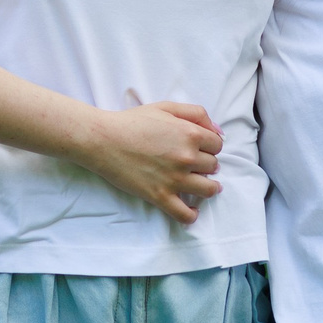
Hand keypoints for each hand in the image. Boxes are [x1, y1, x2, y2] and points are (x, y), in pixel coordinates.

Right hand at [77, 102, 224, 223]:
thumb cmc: (132, 121)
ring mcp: (174, 179)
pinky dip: (192, 215)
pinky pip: (185, 214)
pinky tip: (191, 211)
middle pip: (213, 167)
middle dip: (206, 165)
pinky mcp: (160, 196)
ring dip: (207, 188)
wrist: (103, 139)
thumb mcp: (166, 107)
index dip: (209, 146)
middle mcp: (187, 157)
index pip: (217, 145)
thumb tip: (219, 132)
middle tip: (193, 164)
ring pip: (207, 190)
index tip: (200, 149)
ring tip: (200, 186)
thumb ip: (196, 114)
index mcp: (190, 134)